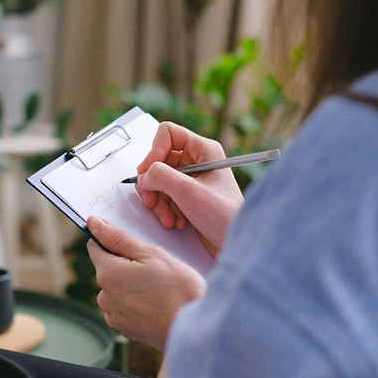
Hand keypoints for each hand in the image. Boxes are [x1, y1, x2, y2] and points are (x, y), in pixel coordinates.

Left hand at [87, 215, 205, 350]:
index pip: (95, 247)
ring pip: (116, 289)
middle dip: (124, 265)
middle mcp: (104, 296)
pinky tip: (155, 304)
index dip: (111, 241)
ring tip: (157, 289)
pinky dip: (135, 303)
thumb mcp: (151, 254)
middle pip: (107, 269)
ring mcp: (113, 315)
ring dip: (130, 286)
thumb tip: (93, 223)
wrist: (196, 329)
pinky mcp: (124, 329)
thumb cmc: (178, 289)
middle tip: (153, 269)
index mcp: (108, 273)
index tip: (130, 244)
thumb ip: (118, 237)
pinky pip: (123, 308)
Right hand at [135, 122, 243, 255]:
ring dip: (158, 201)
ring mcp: (190, 179)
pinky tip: (175, 221)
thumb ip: (161, 177)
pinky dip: (164, 209)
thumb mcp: (189, 192)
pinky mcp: (185, 196)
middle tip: (152, 201)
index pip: (167, 134)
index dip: (154, 151)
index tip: (148, 171)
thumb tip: (143, 175)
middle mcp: (196, 160)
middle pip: (157, 161)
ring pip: (157, 180)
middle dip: (153, 185)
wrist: (234, 243)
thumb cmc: (225, 216)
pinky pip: (162, 195)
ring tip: (169, 217)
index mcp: (203, 150)